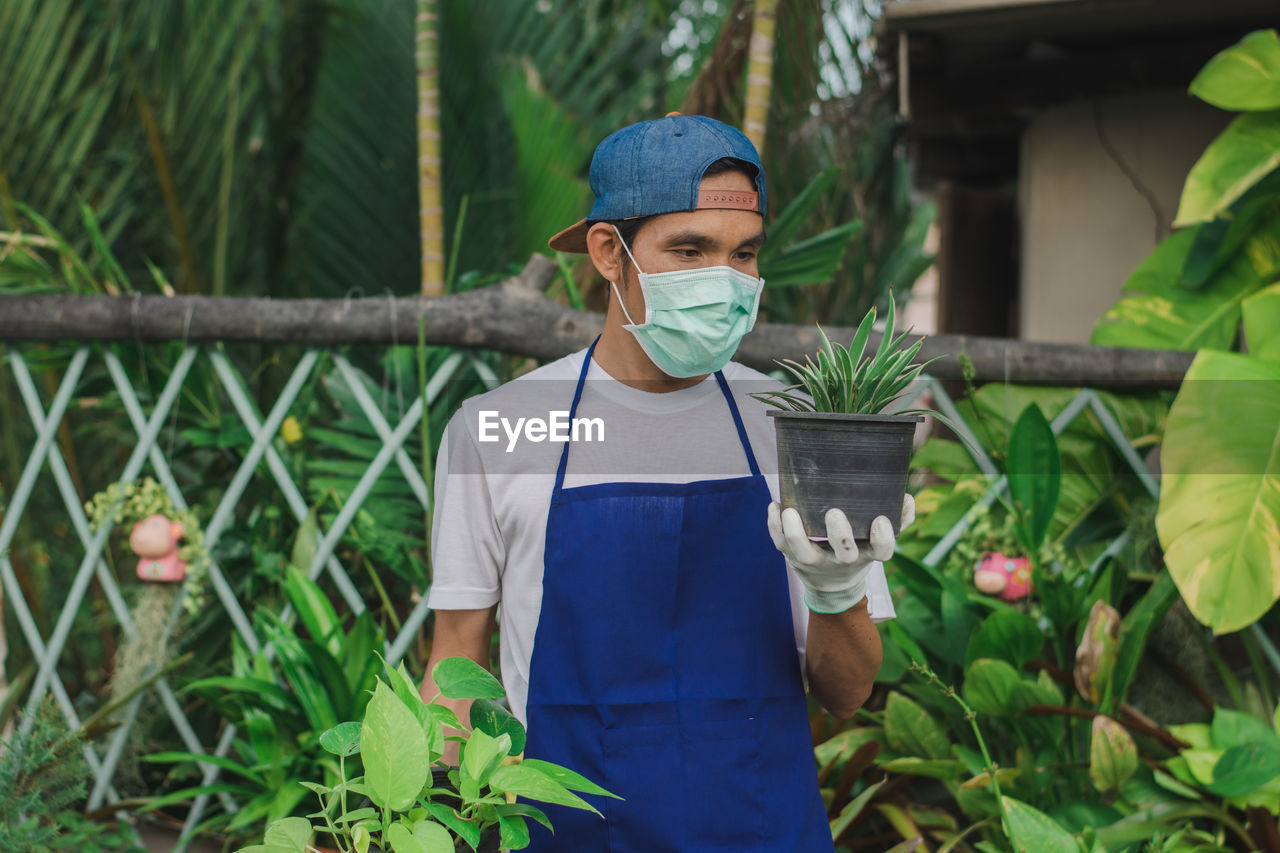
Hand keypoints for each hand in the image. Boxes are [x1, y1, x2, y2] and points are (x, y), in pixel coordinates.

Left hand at [767, 494, 914, 613]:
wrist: (832, 585)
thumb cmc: (859, 551)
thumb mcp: (878, 541)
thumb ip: (899, 521)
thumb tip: (907, 498)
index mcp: (867, 554)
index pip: (882, 552)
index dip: (883, 539)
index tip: (881, 521)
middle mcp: (841, 561)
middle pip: (844, 554)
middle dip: (839, 534)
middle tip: (834, 513)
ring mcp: (815, 561)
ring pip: (804, 552)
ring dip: (796, 532)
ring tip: (790, 511)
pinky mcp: (793, 557)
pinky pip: (781, 543)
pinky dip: (774, 525)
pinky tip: (775, 506)